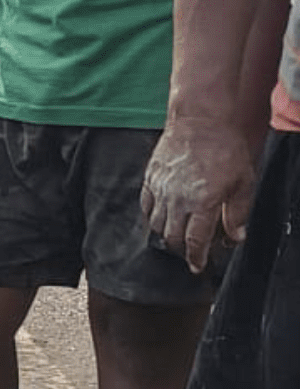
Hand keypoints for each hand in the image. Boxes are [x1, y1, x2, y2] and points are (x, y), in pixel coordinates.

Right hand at [143, 117, 257, 273]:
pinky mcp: (150, 178)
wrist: (201, 121)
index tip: (199, 266)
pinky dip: (152, 216)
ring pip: (156, 225)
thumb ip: (238, 214)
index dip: (197, 258)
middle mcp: (178, 200)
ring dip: (166, 234)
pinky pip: (146, 206)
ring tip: (177, 234)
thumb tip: (235, 237)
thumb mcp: (243, 184)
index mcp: (203, 203)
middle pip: (172, 238)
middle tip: (190, 252)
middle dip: (182, 250)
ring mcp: (161, 189)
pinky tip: (162, 216)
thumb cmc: (225, 150)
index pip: (195, 242)